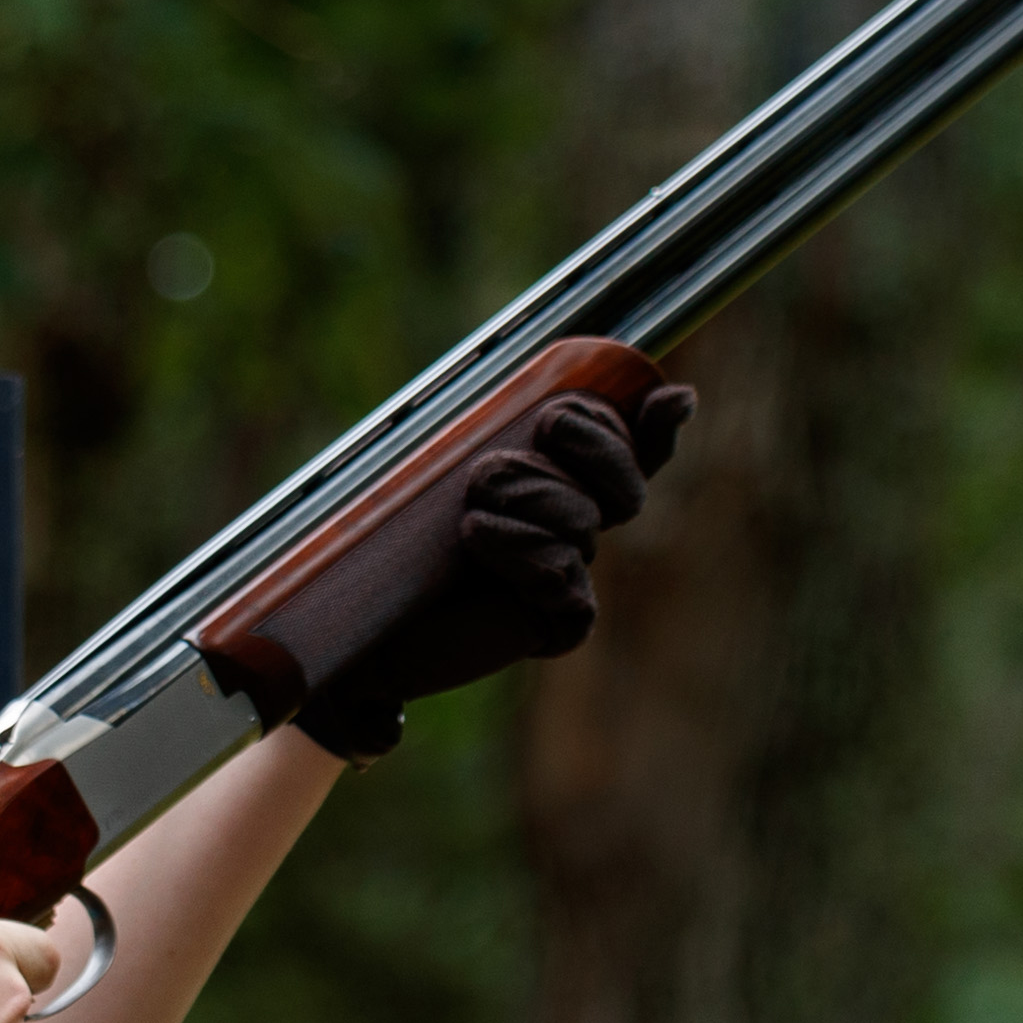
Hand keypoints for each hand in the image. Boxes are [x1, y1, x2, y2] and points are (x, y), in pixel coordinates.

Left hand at [295, 381, 695, 759]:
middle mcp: (576, 529)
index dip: (639, 429)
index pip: (635, 450)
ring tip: (466, 511)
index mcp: (564, 480)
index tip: (600, 414)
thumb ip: (513, 424)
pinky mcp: (558, 623)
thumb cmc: (398, 530)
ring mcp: (571, 578)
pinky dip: (518, 549)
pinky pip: (565, 574)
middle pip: (623, 484)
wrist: (355, 610)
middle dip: (571, 452)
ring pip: (583, 521)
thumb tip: (667, 398)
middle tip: (495, 460)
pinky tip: (476, 538)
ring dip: (523, 499)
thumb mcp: (454, 456)